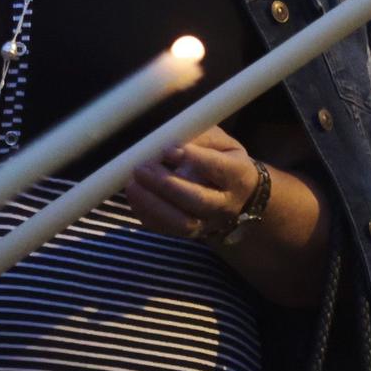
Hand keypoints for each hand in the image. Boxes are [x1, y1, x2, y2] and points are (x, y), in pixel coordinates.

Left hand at [125, 125, 260, 240]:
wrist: (237, 195)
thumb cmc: (223, 159)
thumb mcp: (219, 141)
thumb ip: (198, 137)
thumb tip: (168, 139)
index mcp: (237, 175)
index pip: (217, 168)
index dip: (193, 159)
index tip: (168, 149)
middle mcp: (226, 205)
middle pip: (198, 200)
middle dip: (167, 185)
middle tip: (141, 168)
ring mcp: (208, 223)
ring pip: (182, 223)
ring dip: (153, 204)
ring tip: (133, 185)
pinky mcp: (190, 233)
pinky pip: (166, 230)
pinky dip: (147, 214)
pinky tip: (135, 196)